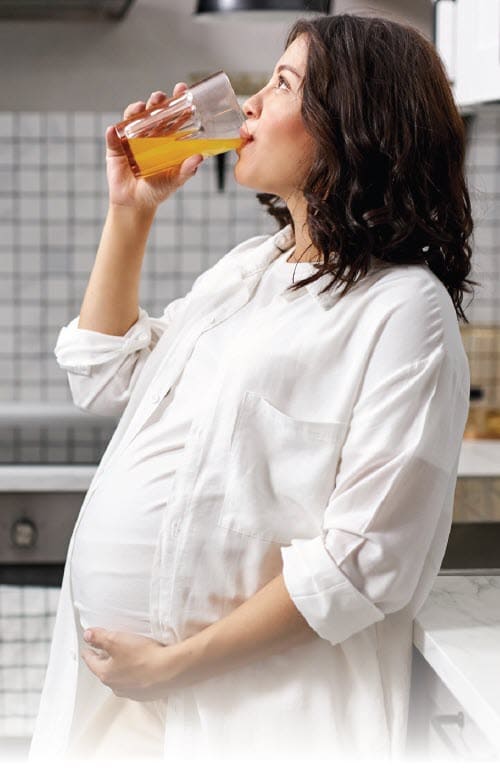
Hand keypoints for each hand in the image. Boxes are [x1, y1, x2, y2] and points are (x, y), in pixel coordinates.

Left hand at [81, 627, 182, 700]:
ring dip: (122, 669)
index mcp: (106, 674)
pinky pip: (137, 683)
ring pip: (121, 678)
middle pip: (106, 671)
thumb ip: (99, 637)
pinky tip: (144, 666)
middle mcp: (116, 686)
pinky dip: (137, 675)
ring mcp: (132, 692)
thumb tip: (88, 635)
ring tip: (129, 657)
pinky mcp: (147, 693)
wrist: (169, 670)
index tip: (87, 648)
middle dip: (106, 661)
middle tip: (107, 651)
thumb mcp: (116, 639)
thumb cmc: (144, 656)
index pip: (91, 662)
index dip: (89, 652)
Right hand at [105, 84, 203, 212]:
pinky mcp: (115, 148)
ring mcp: (130, 139)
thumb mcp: (174, 181)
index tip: (182, 89)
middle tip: (160, 97)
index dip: (177, 103)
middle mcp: (148, 135)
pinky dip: (112, 134)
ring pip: (132, 120)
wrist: (135, 204)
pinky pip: (112, 138)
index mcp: (165, 139)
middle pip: (152, 113)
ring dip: (135, 111)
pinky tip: (114, 130)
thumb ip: (186, 170)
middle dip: (156, 102)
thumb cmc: (157, 190)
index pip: (172, 117)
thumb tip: (199, 157)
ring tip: (140, 108)